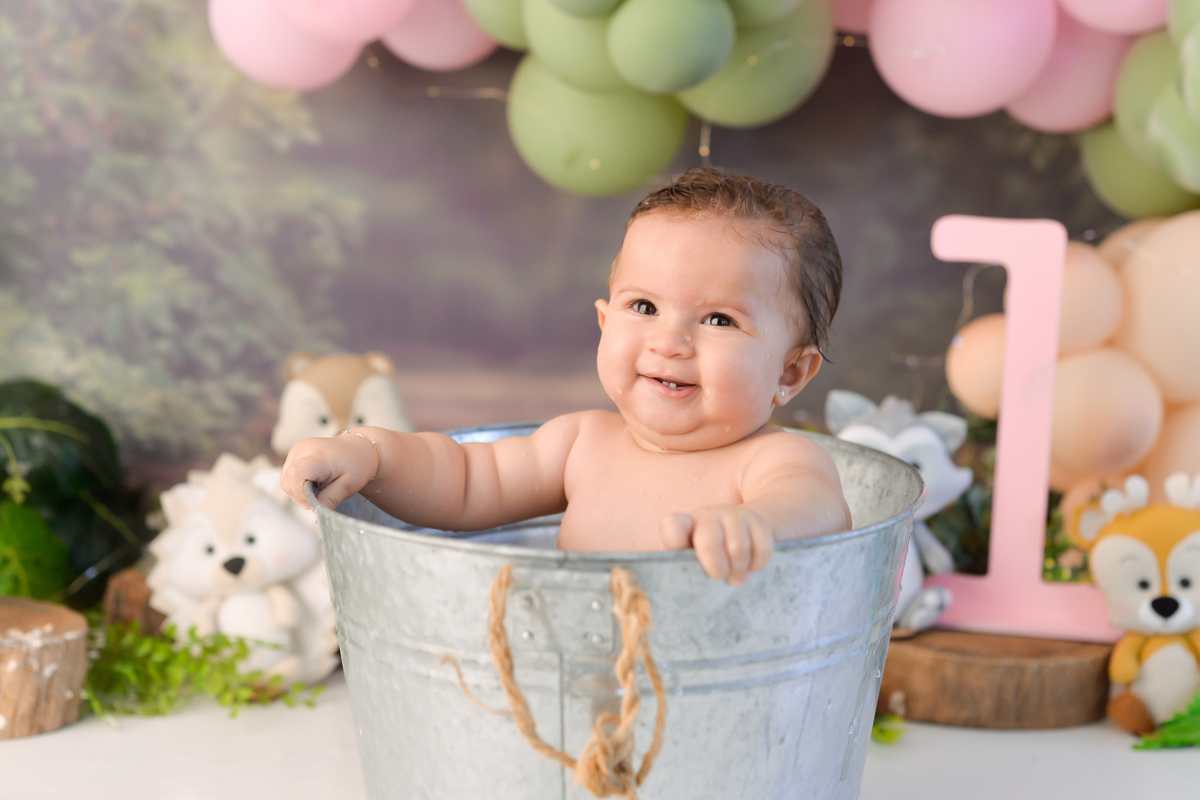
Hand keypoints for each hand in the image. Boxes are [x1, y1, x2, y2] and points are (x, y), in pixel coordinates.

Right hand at [280, 433, 378, 510]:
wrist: (358, 449)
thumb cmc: (356, 466)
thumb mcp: (349, 486)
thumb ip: (331, 498)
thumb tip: (318, 511)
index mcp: (319, 456)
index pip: (295, 475)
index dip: (301, 493)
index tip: (317, 498)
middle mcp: (304, 449)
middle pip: (287, 481)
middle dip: (301, 495)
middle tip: (320, 496)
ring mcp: (298, 449)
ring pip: (286, 479)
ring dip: (299, 490)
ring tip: (318, 488)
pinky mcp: (295, 452)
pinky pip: (288, 474)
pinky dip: (298, 483)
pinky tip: (313, 481)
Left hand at [659, 506, 774, 585]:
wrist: (741, 530)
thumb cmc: (709, 553)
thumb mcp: (692, 558)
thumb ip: (687, 570)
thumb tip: (690, 596)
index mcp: (685, 525)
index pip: (672, 526)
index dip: (676, 542)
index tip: (686, 561)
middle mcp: (708, 516)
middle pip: (709, 543)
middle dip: (717, 569)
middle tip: (719, 578)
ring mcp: (734, 515)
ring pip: (738, 549)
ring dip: (739, 570)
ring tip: (735, 576)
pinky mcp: (758, 521)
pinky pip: (762, 549)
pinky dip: (757, 565)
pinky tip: (751, 567)